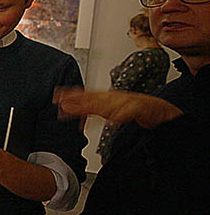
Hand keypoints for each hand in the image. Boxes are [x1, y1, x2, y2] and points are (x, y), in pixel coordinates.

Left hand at [54, 87, 181, 128]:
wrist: (159, 110)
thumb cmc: (133, 109)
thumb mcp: (107, 110)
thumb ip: (90, 111)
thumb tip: (69, 111)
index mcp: (106, 97)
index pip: (86, 94)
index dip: (71, 95)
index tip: (56, 97)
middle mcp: (114, 97)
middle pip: (94, 98)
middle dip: (78, 101)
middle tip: (63, 104)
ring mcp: (128, 101)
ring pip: (110, 104)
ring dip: (96, 107)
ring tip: (85, 110)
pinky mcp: (141, 108)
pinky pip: (130, 112)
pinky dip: (122, 115)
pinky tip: (115, 119)